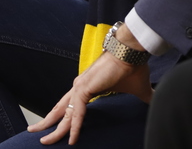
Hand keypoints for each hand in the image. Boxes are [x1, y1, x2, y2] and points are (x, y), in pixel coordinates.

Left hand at [28, 44, 151, 144]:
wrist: (132, 52)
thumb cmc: (134, 68)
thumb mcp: (138, 90)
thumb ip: (144, 98)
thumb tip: (156, 102)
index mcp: (87, 87)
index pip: (70, 106)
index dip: (63, 118)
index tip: (56, 129)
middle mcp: (80, 86)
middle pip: (59, 109)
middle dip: (47, 123)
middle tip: (35, 134)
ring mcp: (80, 87)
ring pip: (63, 113)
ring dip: (55, 129)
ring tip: (44, 140)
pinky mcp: (84, 88)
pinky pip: (76, 113)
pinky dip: (73, 126)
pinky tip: (72, 139)